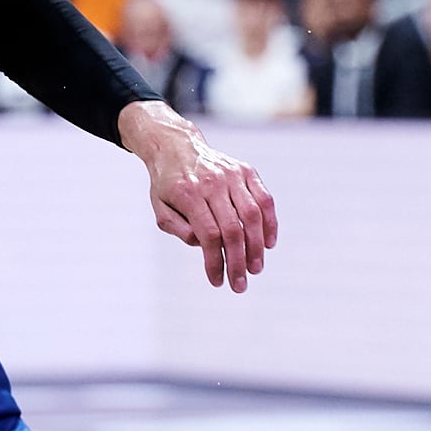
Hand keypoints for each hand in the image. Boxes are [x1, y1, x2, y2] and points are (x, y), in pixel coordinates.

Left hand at [123, 101, 277, 292]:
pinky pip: (264, 199)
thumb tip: (205, 246)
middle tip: (241, 284)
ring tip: (256, 268)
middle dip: (239, 261)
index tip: (218, 282)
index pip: (209, 235)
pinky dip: (270, 222)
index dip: (216, 262)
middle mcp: (213, 183)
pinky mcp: (247, 171)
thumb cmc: (167, 184)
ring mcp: (232, 175)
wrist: (177, 146)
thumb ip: (179, 229)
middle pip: (233, 229)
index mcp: (188, 194)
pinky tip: (269, 243)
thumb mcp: (160, 208)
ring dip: (257, 246)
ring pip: (252, 215)